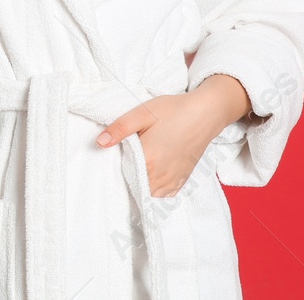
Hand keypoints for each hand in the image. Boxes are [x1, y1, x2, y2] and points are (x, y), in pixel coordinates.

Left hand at [95, 77, 248, 197]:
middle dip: (128, 178)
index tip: (112, 162)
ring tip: (138, 168)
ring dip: (142, 185)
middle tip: (126, 162)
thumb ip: (119, 129)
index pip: (123, 176)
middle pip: (136, 187)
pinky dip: (156, 188)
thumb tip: (99, 142)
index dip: (116, 170)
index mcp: (148, 161)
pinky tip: (153, 174)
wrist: (205, 113)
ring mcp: (173, 180)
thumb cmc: (173, 110)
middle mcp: (161, 176)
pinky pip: (165, 194)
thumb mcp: (141, 114)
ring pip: (150, 193)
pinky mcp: (183, 179)